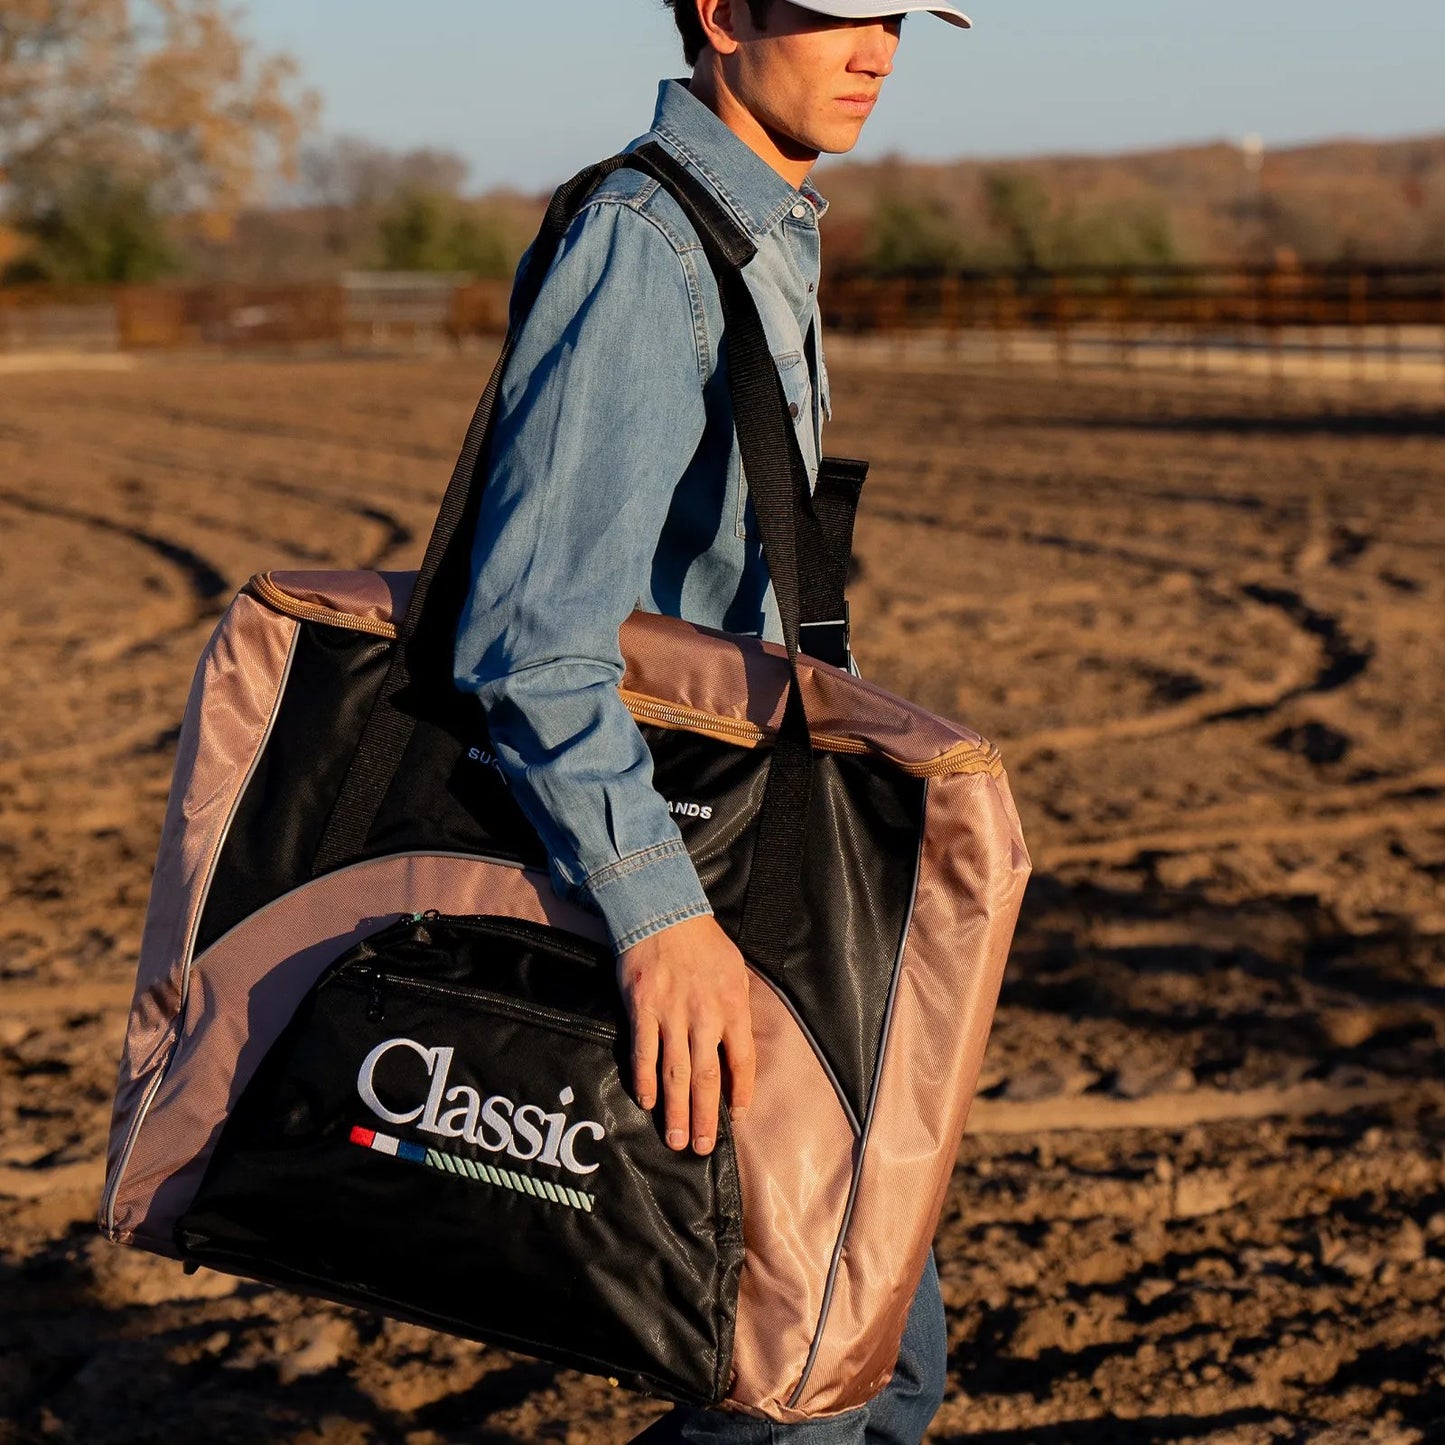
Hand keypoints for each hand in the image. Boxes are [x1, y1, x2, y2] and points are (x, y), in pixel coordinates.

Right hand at [617, 914, 754, 1155]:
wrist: (662, 912)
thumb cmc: (703, 943)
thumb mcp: (735, 971)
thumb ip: (737, 1009)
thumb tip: (736, 1048)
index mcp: (732, 1006)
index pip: (742, 1061)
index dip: (740, 1092)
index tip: (736, 1117)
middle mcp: (704, 1016)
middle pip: (707, 1078)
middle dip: (705, 1117)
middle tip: (700, 1148)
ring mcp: (671, 1014)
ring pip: (675, 1073)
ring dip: (676, 1110)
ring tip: (676, 1139)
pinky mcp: (642, 1010)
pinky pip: (643, 1053)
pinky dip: (644, 1081)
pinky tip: (646, 1102)